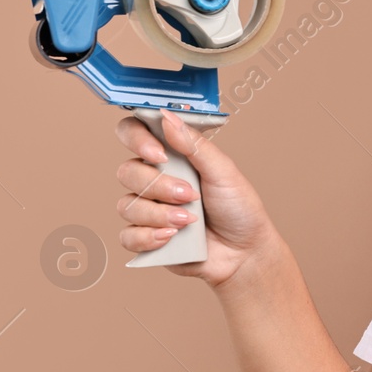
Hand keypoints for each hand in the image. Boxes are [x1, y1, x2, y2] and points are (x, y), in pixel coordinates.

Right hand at [114, 110, 279, 287]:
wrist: (244, 253)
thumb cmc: (238, 209)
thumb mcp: (224, 171)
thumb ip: (195, 145)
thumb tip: (166, 117)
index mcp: (172, 157)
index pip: (134, 134)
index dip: (137, 139)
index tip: (160, 154)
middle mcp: (155, 180)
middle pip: (127, 171)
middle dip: (158, 185)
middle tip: (189, 195)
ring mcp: (148, 209)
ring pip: (126, 205)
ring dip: (159, 214)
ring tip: (189, 221)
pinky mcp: (145, 238)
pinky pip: (127, 236)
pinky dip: (148, 237)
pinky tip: (172, 238)